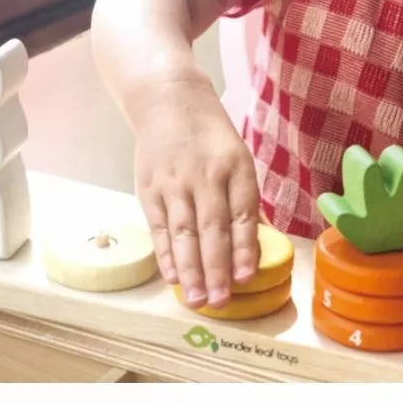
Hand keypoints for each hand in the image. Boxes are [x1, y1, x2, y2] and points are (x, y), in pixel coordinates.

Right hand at [132, 80, 262, 309]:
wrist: (168, 101)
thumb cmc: (211, 136)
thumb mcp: (237, 157)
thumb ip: (243, 199)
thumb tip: (252, 245)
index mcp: (234, 167)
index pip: (241, 212)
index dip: (243, 247)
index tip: (245, 277)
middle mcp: (204, 176)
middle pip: (211, 228)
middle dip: (216, 268)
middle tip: (219, 302)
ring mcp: (174, 183)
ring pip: (183, 232)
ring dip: (190, 269)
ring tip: (196, 299)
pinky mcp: (149, 189)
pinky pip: (159, 228)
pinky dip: (166, 255)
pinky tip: (173, 277)